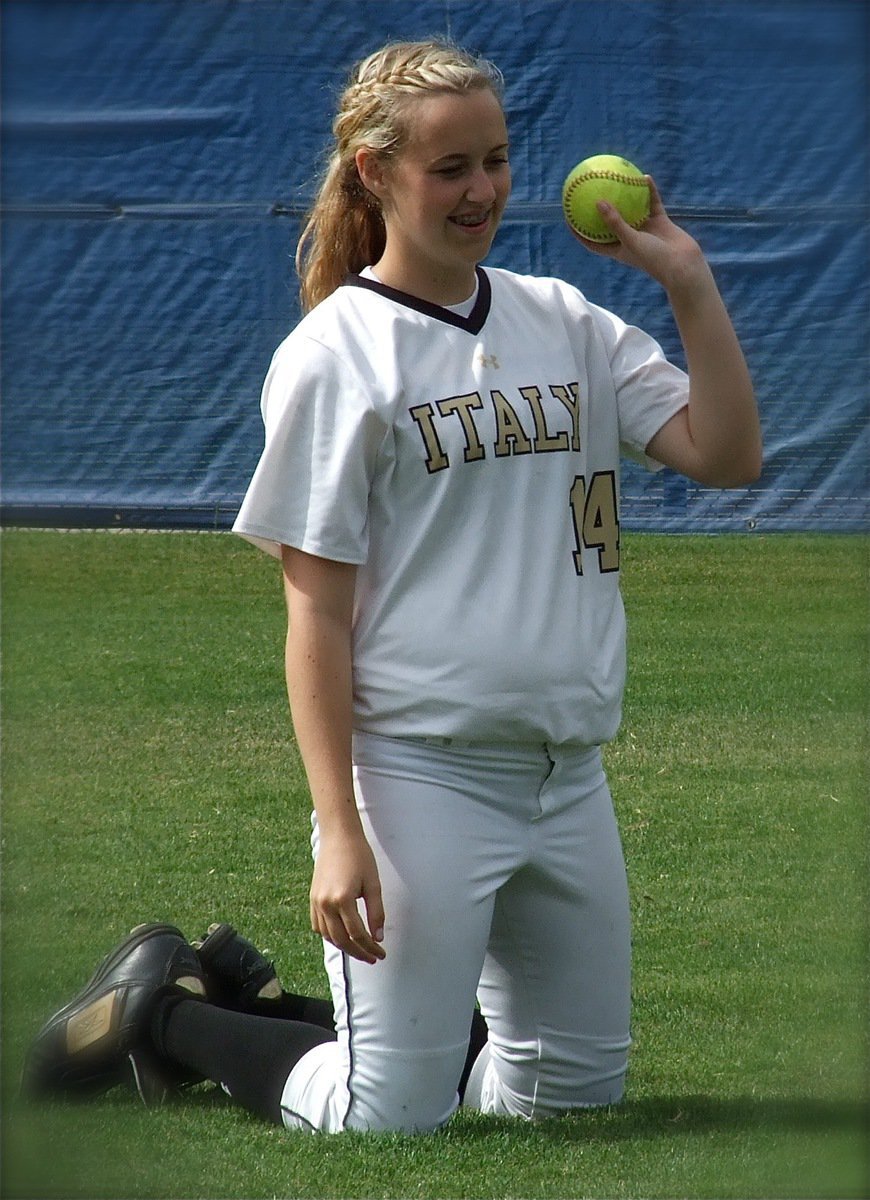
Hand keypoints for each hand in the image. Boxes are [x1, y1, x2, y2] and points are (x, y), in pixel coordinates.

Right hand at [310, 830, 385, 963]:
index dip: (371, 947)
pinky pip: (318, 926)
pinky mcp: (312, 898)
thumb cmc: (359, 856)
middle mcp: (326, 904)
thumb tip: (378, 937)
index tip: (381, 953)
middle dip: (358, 952)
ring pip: (328, 936)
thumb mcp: (373, 884)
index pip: (358, 934)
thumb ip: (376, 912)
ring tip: (360, 950)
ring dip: (344, 947)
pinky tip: (342, 937)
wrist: (338, 836)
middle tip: (372, 957)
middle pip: (342, 940)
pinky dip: (330, 936)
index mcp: (343, 900)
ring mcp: (316, 902)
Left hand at [572, 176, 707, 294]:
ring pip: (631, 209)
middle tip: (588, 192)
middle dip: (599, 209)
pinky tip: (643, 177)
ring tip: (615, 178)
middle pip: (609, 223)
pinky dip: (648, 191)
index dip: (579, 232)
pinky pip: (651, 202)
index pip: (593, 242)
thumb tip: (598, 203)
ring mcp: (645, 229)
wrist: (682, 264)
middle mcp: (629, 238)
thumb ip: (615, 222)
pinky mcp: (660, 221)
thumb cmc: (653, 259)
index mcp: (618, 249)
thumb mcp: (630, 240)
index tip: (568, 218)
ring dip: (625, 196)